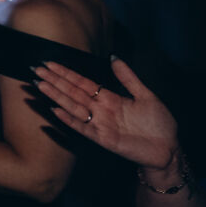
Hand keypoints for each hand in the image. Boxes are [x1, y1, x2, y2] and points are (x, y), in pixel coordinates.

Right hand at [35, 57, 179, 170]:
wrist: (169, 149)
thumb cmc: (159, 123)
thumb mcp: (146, 95)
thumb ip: (128, 78)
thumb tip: (113, 57)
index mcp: (109, 98)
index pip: (82, 82)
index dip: (66, 73)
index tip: (50, 63)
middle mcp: (101, 109)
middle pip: (72, 92)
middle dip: (54, 81)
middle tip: (36, 70)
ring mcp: (100, 124)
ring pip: (73, 107)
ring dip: (56, 96)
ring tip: (40, 85)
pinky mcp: (103, 138)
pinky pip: (82, 127)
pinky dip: (69, 119)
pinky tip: (55, 110)